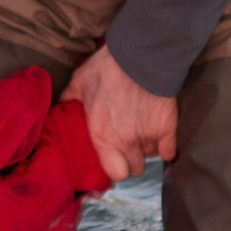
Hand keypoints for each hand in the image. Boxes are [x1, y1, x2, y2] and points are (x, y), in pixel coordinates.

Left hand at [65, 44, 179, 183]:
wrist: (140, 56)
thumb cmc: (107, 69)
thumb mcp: (80, 81)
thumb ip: (70, 97)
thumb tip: (61, 102)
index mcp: (103, 136)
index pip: (114, 173)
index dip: (115, 168)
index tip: (114, 159)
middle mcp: (126, 142)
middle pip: (135, 169)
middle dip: (131, 160)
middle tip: (129, 146)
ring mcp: (148, 137)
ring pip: (150, 157)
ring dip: (146, 149)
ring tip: (142, 134)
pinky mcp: (167, 128)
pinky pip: (169, 151)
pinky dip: (166, 147)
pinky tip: (161, 137)